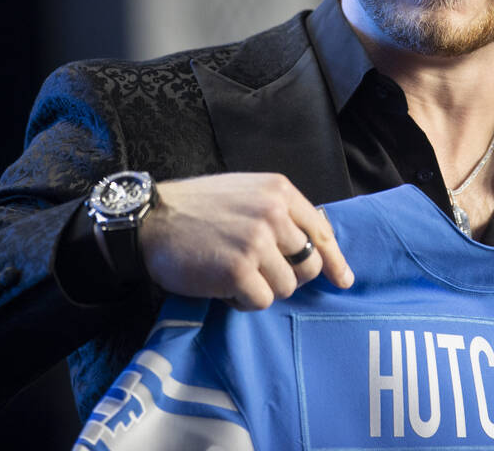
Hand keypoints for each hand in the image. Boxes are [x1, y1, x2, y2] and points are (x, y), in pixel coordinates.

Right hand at [140, 173, 353, 309]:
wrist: (150, 220)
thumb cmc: (197, 208)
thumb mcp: (247, 193)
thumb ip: (281, 212)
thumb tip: (320, 242)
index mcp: (279, 191)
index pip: (321, 231)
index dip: (334, 259)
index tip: (343, 279)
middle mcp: (273, 213)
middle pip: (309, 264)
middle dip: (290, 276)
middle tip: (262, 275)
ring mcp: (257, 242)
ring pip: (287, 286)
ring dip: (263, 289)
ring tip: (234, 275)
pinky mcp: (238, 271)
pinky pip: (262, 301)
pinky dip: (244, 302)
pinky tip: (224, 288)